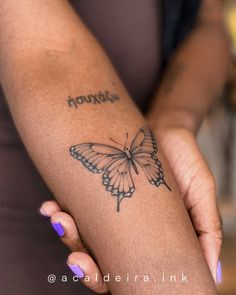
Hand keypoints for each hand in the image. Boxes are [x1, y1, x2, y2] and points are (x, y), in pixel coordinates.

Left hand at [40, 126, 221, 292]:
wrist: (167, 129)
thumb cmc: (186, 162)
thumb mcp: (202, 194)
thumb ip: (207, 230)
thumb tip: (211, 274)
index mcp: (151, 239)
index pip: (126, 272)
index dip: (108, 280)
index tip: (96, 274)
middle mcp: (127, 230)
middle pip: (98, 259)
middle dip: (82, 261)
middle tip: (74, 260)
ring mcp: (109, 211)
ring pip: (81, 235)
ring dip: (66, 233)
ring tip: (59, 219)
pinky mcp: (96, 192)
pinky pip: (74, 206)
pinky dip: (59, 209)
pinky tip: (50, 206)